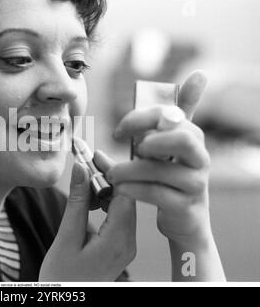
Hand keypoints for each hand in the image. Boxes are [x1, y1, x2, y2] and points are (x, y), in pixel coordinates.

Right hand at [39, 160, 135, 280]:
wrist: (68, 301)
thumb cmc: (63, 278)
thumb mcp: (66, 238)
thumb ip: (76, 202)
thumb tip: (80, 169)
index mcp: (118, 241)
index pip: (124, 193)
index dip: (110, 170)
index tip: (92, 155)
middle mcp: (129, 243)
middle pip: (126, 196)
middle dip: (106, 176)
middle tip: (85, 162)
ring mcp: (127, 245)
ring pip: (122, 204)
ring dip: (104, 189)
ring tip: (83, 183)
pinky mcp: (121, 246)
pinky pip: (118, 215)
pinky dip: (104, 202)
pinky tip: (88, 200)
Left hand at [110, 71, 211, 245]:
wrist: (185, 219)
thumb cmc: (167, 178)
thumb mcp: (163, 149)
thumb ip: (155, 126)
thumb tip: (169, 92)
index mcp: (192, 137)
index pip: (171, 115)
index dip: (141, 118)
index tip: (118, 132)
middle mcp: (199, 157)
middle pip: (183, 138)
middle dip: (151, 140)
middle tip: (131, 150)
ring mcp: (195, 183)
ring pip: (161, 169)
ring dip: (129, 170)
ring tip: (112, 174)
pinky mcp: (185, 206)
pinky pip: (156, 193)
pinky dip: (132, 189)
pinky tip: (119, 189)